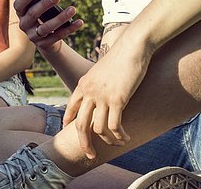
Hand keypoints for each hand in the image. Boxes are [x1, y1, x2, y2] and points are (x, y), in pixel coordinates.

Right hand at [13, 0, 82, 54]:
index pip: (19, 5)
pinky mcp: (44, 45)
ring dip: (60, 18)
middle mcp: (24, 25)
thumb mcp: (40, 7)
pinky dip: (70, 28)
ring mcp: (33, 36)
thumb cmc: (43, 16)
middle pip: (33, 14)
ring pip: (46, 27)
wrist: (46, 40)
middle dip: (45, 4)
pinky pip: (58, 36)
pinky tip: (79, 22)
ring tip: (72, 9)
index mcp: (21, 13)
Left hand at [63, 39, 151, 158]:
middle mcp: (89, 92)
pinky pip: (114, 126)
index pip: (71, 108)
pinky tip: (126, 138)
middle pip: (80, 125)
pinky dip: (120, 136)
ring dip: (108, 141)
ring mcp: (102, 96)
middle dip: (84, 143)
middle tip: (90, 155)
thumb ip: (97, 84)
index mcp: (83, 84)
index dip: (69, 122)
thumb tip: (101, 96)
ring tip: (118, 143)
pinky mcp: (117, 100)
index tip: (69, 132)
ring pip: (98, 129)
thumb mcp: (102, 71)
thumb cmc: (121, 57)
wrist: (131, 47)